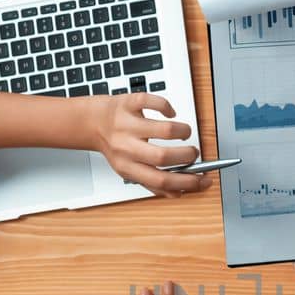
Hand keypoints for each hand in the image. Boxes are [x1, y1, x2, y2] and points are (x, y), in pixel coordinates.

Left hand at [82, 93, 207, 195]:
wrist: (91, 122)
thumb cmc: (114, 145)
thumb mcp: (128, 168)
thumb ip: (151, 181)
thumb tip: (178, 192)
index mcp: (127, 167)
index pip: (161, 180)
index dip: (187, 182)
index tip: (203, 179)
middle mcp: (126, 147)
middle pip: (163, 156)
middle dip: (187, 156)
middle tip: (193, 153)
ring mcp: (127, 124)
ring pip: (164, 129)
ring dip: (183, 131)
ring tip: (185, 133)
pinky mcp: (129, 103)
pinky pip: (154, 102)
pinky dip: (167, 107)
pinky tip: (170, 113)